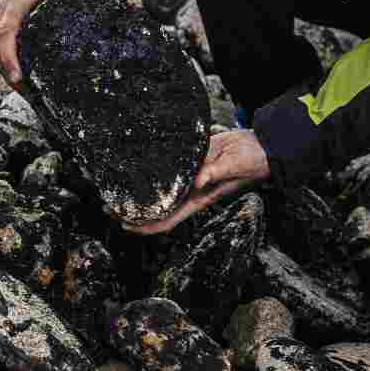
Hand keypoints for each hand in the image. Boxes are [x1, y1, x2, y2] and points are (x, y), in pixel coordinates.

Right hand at [0, 0, 123, 90]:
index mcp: (17, 0)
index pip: (7, 29)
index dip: (9, 55)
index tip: (19, 77)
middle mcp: (3, 13)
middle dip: (10, 74)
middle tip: (28, 96)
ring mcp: (0, 24)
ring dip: (10, 77)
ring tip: (30, 98)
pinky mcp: (4, 34)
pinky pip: (2, 55)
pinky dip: (12, 72)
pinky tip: (28, 89)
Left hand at [124, 130, 270, 234]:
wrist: (263, 144)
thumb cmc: (253, 160)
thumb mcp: (235, 166)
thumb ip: (216, 173)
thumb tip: (198, 181)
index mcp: (201, 198)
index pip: (169, 219)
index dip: (147, 226)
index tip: (124, 225)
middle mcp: (193, 190)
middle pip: (159, 206)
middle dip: (134, 210)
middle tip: (107, 205)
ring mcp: (192, 175)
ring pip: (161, 188)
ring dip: (140, 189)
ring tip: (115, 186)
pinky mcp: (194, 160)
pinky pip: (170, 169)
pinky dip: (154, 169)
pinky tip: (138, 162)